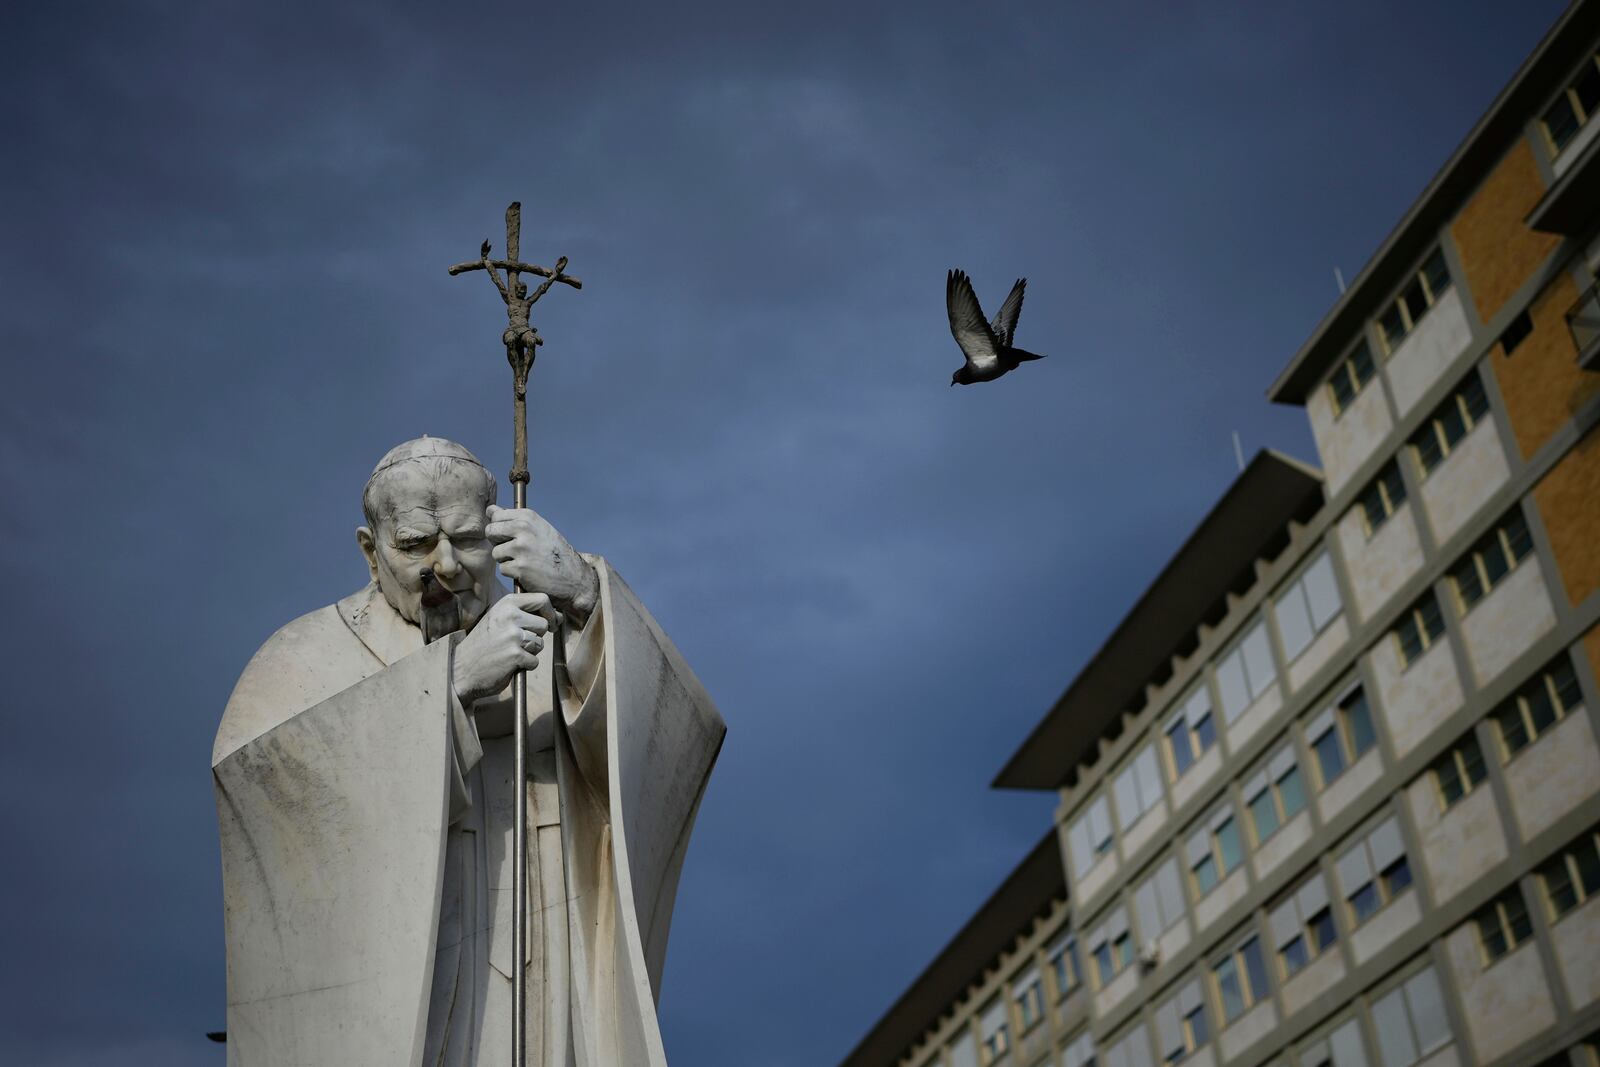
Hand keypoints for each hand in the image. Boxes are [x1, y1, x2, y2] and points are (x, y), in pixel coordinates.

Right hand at [451, 592, 556, 704]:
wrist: (461, 668)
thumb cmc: (484, 644)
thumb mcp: (499, 619)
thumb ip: (524, 613)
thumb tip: (558, 616)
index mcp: (507, 603)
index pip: (542, 599)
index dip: (550, 613)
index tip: (549, 623)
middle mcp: (510, 616)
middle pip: (543, 625)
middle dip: (535, 637)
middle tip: (515, 644)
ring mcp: (513, 635)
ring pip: (540, 644)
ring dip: (529, 653)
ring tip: (509, 653)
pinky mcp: (515, 654)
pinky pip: (534, 661)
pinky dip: (525, 666)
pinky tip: (509, 664)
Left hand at [485, 505, 598, 622]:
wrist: (573, 576)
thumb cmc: (553, 551)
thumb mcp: (538, 528)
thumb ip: (514, 518)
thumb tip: (491, 509)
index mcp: (528, 517)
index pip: (495, 515)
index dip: (498, 527)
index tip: (508, 534)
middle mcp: (524, 529)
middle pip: (491, 532)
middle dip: (497, 542)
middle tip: (514, 549)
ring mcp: (521, 549)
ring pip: (496, 552)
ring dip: (506, 559)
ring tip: (524, 561)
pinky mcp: (519, 567)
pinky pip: (503, 568)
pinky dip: (513, 572)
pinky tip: (527, 571)